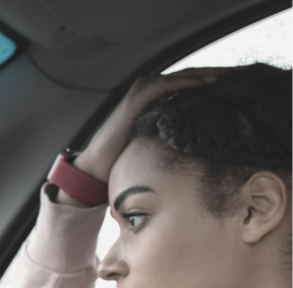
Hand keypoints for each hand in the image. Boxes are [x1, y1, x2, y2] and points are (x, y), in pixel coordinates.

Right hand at [61, 68, 227, 204]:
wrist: (97, 165)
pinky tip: (207, 85)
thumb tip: (196, 138)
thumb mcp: (154, 139)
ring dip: (206, 75)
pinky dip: (187, 83)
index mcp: (152, 96)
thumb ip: (171, 130)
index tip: (233, 86)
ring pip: (181, 76)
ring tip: (229, 78)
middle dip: (213, 75)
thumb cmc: (123, 157)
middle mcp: (146, 88)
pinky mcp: (136, 98)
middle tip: (238, 77)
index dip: (210, 82)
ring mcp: (140, 91)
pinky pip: (166, 86)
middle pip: (188, 76)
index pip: (187, 83)